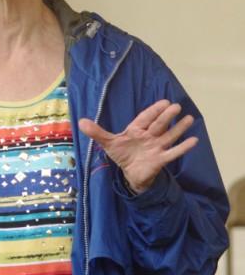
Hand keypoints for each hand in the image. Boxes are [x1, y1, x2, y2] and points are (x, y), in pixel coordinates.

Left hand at [78, 100, 197, 193]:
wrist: (130, 172)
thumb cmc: (122, 153)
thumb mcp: (108, 143)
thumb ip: (97, 132)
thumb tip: (80, 121)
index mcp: (136, 130)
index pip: (146, 118)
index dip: (154, 111)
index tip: (164, 102)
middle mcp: (149, 136)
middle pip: (159, 125)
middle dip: (166, 117)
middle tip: (176, 106)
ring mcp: (157, 147)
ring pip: (169, 136)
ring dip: (179, 129)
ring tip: (190, 119)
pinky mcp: (160, 160)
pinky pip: (173, 153)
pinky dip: (182, 148)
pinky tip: (194, 141)